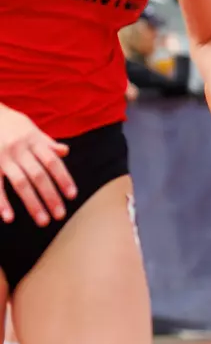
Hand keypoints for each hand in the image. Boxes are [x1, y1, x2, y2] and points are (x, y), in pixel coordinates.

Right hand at [0, 106, 74, 225]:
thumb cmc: (8, 123)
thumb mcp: (29, 128)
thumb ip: (46, 142)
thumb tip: (64, 152)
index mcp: (33, 140)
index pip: (52, 162)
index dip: (63, 179)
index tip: (72, 196)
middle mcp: (19, 149)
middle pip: (39, 176)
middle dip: (51, 196)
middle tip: (60, 215)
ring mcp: (3, 157)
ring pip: (20, 183)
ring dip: (32, 203)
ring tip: (43, 220)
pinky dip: (2, 202)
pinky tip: (9, 217)